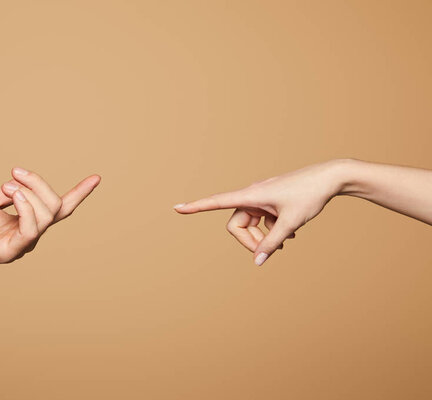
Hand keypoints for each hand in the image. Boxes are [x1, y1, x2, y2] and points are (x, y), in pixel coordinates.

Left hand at [0, 168, 100, 272]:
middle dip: (39, 183)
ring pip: (46, 215)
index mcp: (27, 222)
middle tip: (14, 172)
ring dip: (29, 193)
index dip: (79, 193)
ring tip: (7, 186)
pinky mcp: (9, 251)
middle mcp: (30, 234)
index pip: (60, 208)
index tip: (96, 177)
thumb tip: (20, 181)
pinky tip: (12, 195)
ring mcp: (22, 245)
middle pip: (55, 206)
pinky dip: (26, 208)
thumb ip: (8, 193)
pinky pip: (30, 229)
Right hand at [174, 160, 346, 265]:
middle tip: (271, 250)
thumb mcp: (290, 223)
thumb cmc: (310, 195)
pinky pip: (263, 221)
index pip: (216, 202)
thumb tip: (257, 261)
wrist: (331, 178)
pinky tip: (291, 234)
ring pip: (251, 225)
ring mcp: (261, 199)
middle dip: (250, 241)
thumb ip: (272, 244)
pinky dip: (272, 230)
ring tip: (287, 241)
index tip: (177, 208)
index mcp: (251, 195)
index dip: (196, 207)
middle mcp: (252, 196)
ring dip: (264, 237)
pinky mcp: (271, 201)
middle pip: (237, 225)